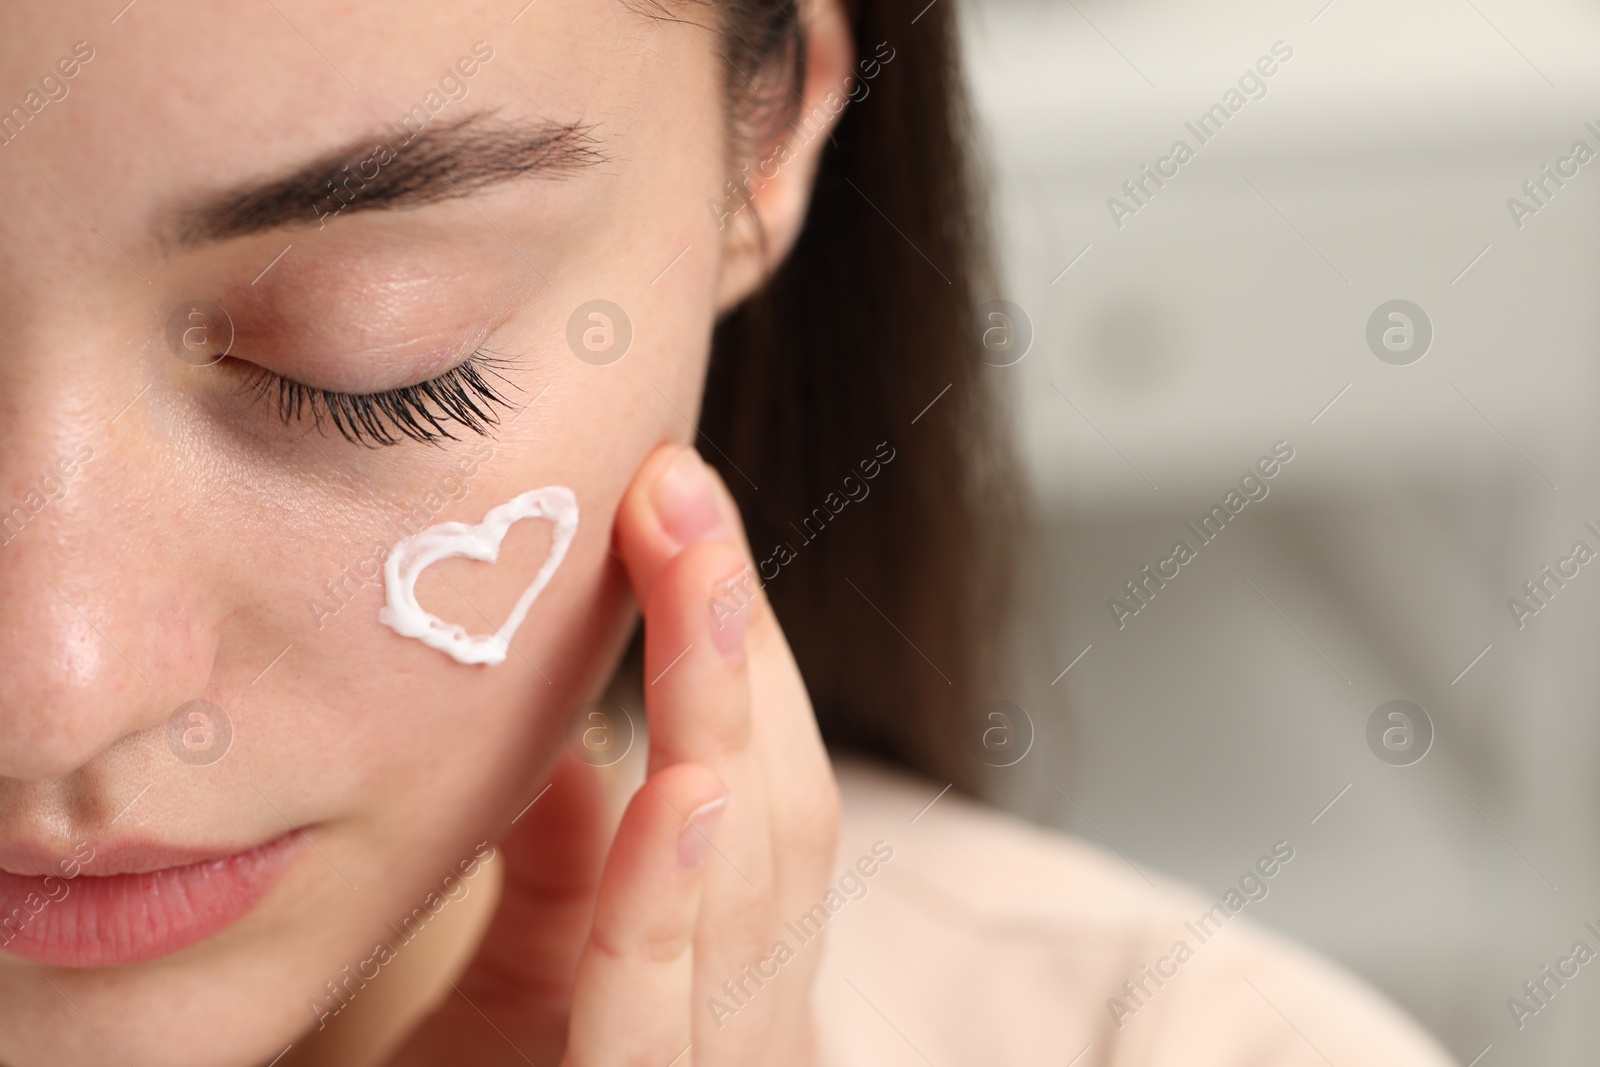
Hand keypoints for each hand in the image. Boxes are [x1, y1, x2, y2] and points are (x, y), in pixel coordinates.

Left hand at [386, 443, 840, 1065]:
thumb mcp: (518, 977)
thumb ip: (564, 864)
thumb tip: (583, 732)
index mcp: (727, 977)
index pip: (761, 787)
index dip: (733, 642)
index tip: (677, 505)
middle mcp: (753, 1027)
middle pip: (778, 814)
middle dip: (732, 642)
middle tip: (680, 494)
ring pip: (754, 889)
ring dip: (722, 720)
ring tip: (695, 575)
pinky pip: (664, 1022)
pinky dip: (673, 901)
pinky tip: (676, 786)